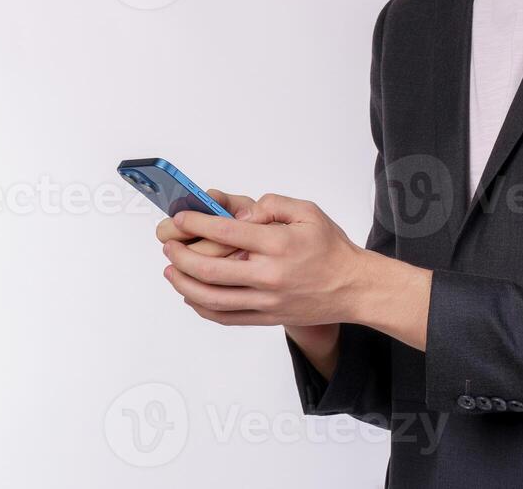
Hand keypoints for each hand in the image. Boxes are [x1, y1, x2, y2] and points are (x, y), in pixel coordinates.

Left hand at [160, 193, 367, 327]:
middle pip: (210, 270)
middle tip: (169, 245)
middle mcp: (270, 275)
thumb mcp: (309, 212)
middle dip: (181, 256)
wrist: (353, 287)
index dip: (198, 224)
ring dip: (184, 284)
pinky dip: (202, 307)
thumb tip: (241, 216)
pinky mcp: (266, 317)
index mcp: (279, 244)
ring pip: (212, 298)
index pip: (227, 233)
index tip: (182, 218)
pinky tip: (191, 295)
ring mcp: (266, 301)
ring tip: (171, 271)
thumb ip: (273, 205)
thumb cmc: (331, 248)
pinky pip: (225, 317)